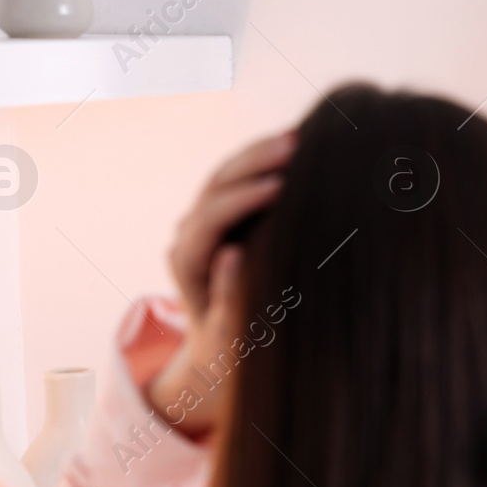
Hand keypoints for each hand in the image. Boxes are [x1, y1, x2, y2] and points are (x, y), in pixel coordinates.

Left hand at [146, 132, 295, 436]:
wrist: (219, 348)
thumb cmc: (228, 348)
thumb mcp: (228, 335)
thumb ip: (227, 297)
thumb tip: (231, 254)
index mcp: (186, 260)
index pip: (210, 218)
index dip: (242, 198)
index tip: (279, 185)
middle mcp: (189, 233)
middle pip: (216, 183)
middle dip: (254, 161)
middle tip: (295, 145)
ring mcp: (204, 221)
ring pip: (227, 173)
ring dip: (260, 153)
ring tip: (299, 137)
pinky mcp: (222, 216)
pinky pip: (241, 178)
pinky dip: (265, 161)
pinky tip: (298, 148)